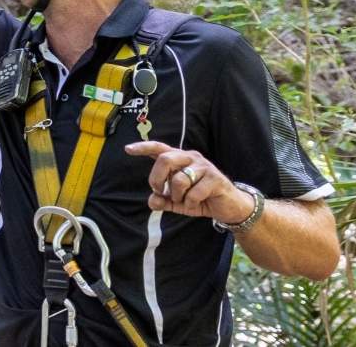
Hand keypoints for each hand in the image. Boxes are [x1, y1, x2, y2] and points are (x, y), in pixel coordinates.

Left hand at [126, 141, 250, 222]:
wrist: (227, 207)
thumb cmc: (199, 199)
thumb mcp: (176, 202)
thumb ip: (162, 200)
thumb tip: (152, 200)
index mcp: (180, 159)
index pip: (159, 149)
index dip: (143, 148)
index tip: (128, 149)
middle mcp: (191, 158)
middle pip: (165, 159)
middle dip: (157, 179)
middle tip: (160, 191)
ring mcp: (204, 166)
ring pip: (179, 179)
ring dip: (177, 196)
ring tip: (185, 200)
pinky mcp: (215, 178)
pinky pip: (193, 193)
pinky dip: (191, 203)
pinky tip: (198, 203)